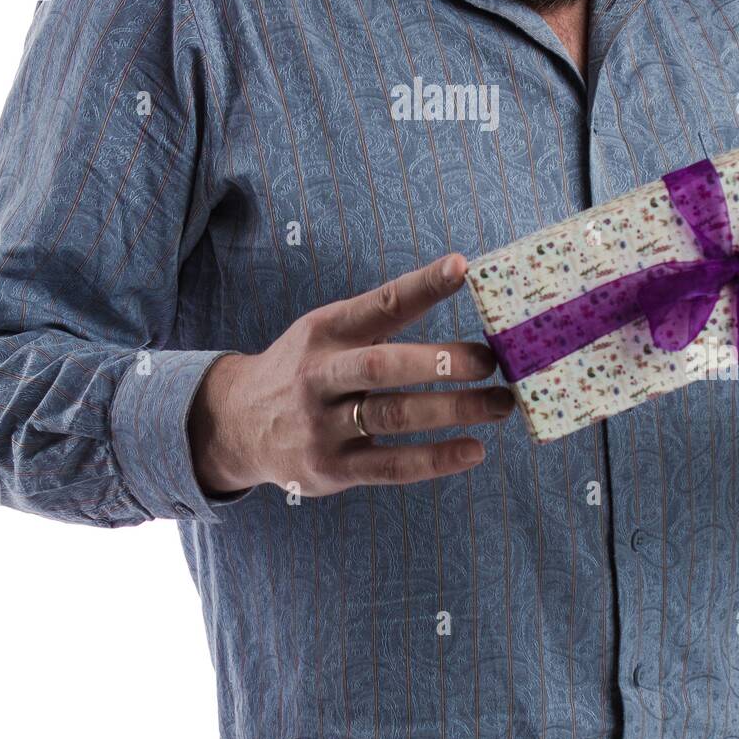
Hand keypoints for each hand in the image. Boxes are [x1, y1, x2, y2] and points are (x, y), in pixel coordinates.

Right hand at [188, 253, 508, 497]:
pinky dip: (436, 460)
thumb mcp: (327, 330)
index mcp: (326, 331)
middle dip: (441, 362)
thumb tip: (458, 288)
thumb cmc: (307, 367)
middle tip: (491, 361)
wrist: (238, 424)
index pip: (379, 303)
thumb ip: (382, 317)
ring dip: (455, 411)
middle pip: (384, 367)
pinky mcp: (332, 469)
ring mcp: (324, 425)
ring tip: (500, 404)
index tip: (462, 268)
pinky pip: (391, 467)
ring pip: (395, 417)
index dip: (421, 285)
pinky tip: (474, 449)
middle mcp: (321, 376)